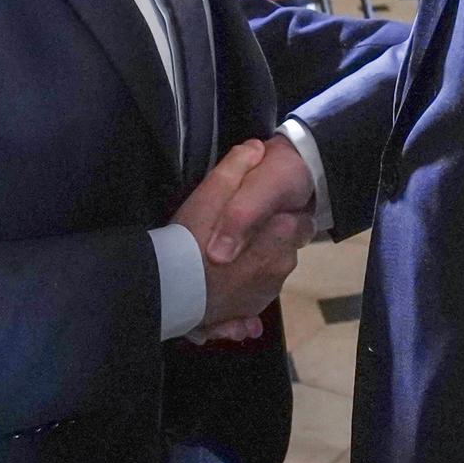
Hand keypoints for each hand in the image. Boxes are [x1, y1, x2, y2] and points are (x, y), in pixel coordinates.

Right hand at [172, 141, 312, 342]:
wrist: (166, 292)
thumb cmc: (189, 238)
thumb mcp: (210, 192)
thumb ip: (236, 167)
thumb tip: (256, 148)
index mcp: (280, 234)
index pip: (297, 219)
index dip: (279, 212)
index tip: (262, 210)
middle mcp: (280, 266)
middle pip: (283, 247)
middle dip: (268, 240)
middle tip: (240, 234)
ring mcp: (265, 294)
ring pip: (268, 273)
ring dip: (255, 266)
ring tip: (226, 261)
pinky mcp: (249, 315)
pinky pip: (253, 300)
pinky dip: (244, 296)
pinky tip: (225, 289)